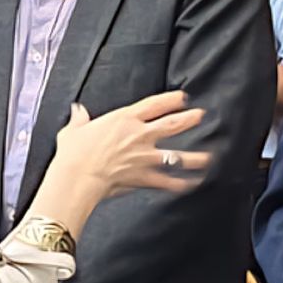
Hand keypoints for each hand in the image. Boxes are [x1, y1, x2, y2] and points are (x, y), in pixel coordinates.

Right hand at [52, 92, 209, 200]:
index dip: (171, 100)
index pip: (154, 105)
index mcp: (124, 120)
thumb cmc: (73, 154)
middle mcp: (139, 136)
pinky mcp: (144, 178)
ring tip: (209, 156)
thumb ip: (79, 119)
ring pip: (178, 156)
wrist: (78, 177)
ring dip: (196, 157)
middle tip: (201, 115)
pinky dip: (183, 184)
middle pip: (172, 125)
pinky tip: (193, 184)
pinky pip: (169, 182)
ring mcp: (145, 157)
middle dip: (190, 119)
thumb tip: (77, 110)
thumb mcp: (73, 130)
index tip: (182, 98)